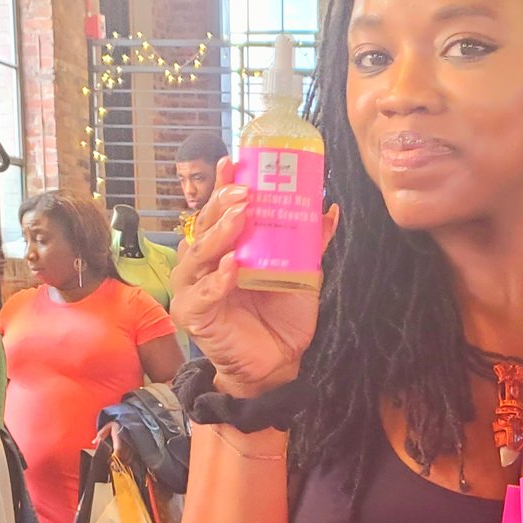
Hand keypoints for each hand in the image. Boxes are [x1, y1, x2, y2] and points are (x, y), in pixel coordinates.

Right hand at [168, 158, 339, 397]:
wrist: (278, 361)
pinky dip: (218, 279)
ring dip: (220, 234)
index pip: (218, 210)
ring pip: (199, 254)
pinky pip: (204, 294)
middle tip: (243, 192)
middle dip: (221, 205)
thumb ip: (310, 241)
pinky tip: (232, 265)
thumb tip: (329, 208)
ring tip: (240, 218)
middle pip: (204, 226)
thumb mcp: (301, 273)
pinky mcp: (194, 315)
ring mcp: (193, 288)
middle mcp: (202, 263)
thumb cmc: (281, 316)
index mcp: (223, 247)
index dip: (222, 185)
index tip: (233, 161)